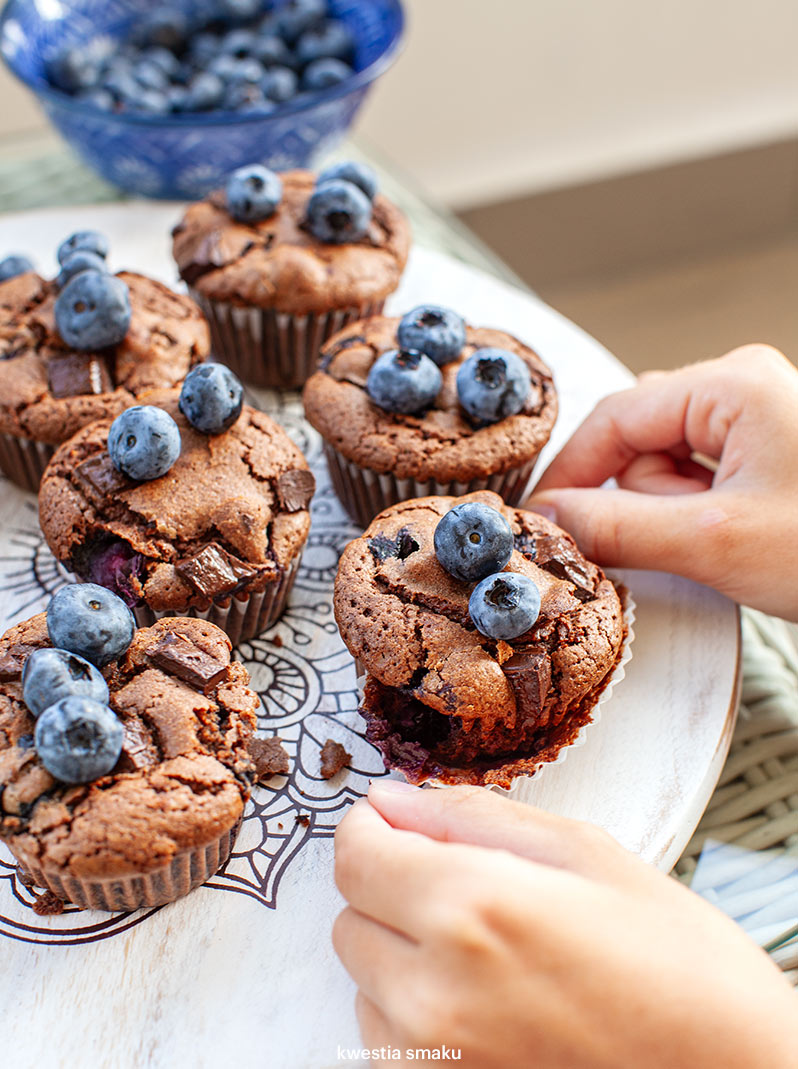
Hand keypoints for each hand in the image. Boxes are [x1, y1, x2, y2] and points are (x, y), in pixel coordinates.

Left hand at [334, 782, 797, 1068]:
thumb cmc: (680, 970)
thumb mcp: (586, 854)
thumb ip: (472, 817)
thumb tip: (394, 802)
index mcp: (474, 909)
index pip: (355, 854)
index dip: (373, 827)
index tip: (398, 824)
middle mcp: (436, 994)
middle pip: (350, 916)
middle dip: (394, 888)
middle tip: (469, 891)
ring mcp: (433, 1063)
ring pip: (364, 981)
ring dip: (404, 956)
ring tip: (494, 960)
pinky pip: (387, 1042)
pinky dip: (417, 1014)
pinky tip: (489, 1009)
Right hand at [526, 344, 797, 618]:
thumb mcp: (719, 543)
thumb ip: (620, 529)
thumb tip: (552, 522)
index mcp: (733, 385)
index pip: (614, 417)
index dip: (570, 474)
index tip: (542, 522)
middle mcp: (744, 390)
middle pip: (640, 443)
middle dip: (644, 502)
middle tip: (685, 543)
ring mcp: (760, 422)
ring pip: (669, 469)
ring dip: (675, 516)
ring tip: (726, 547)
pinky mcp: (771, 457)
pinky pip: (701, 483)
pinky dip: (699, 520)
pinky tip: (734, 545)